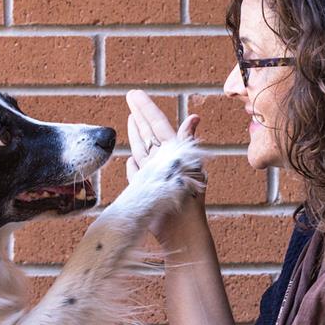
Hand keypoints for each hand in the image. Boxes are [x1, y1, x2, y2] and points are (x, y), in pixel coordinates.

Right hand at [124, 89, 203, 244]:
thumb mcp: (188, 166)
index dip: (146, 108)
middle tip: (131, 97)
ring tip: (131, 120)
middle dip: (140, 115)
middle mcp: (164, 162)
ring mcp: (154, 177)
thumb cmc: (187, 200)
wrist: (182, 231)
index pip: (157, 124)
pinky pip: (137, 175)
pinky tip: (130, 159)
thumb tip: (195, 117)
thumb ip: (186, 141)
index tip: (134, 93)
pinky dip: (133, 167)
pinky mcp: (147, 192)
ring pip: (142, 150)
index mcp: (174, 152)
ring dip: (136, 135)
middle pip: (149, 133)